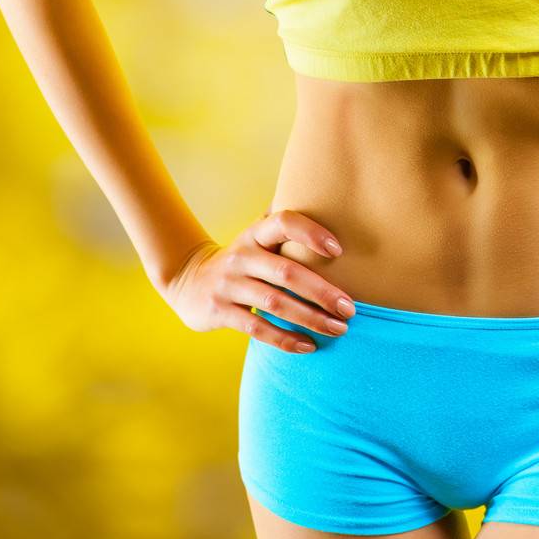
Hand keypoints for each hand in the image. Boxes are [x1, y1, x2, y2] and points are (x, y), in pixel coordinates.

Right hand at [161, 209, 355, 352]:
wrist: (188, 281)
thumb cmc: (241, 258)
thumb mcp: (256, 235)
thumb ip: (283, 221)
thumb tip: (323, 193)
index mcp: (255, 234)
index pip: (284, 223)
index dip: (311, 233)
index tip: (339, 251)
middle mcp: (242, 256)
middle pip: (287, 272)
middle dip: (322, 292)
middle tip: (350, 308)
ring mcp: (229, 284)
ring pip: (276, 303)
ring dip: (311, 318)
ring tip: (338, 328)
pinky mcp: (220, 311)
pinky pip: (257, 328)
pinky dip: (284, 338)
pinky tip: (308, 345)